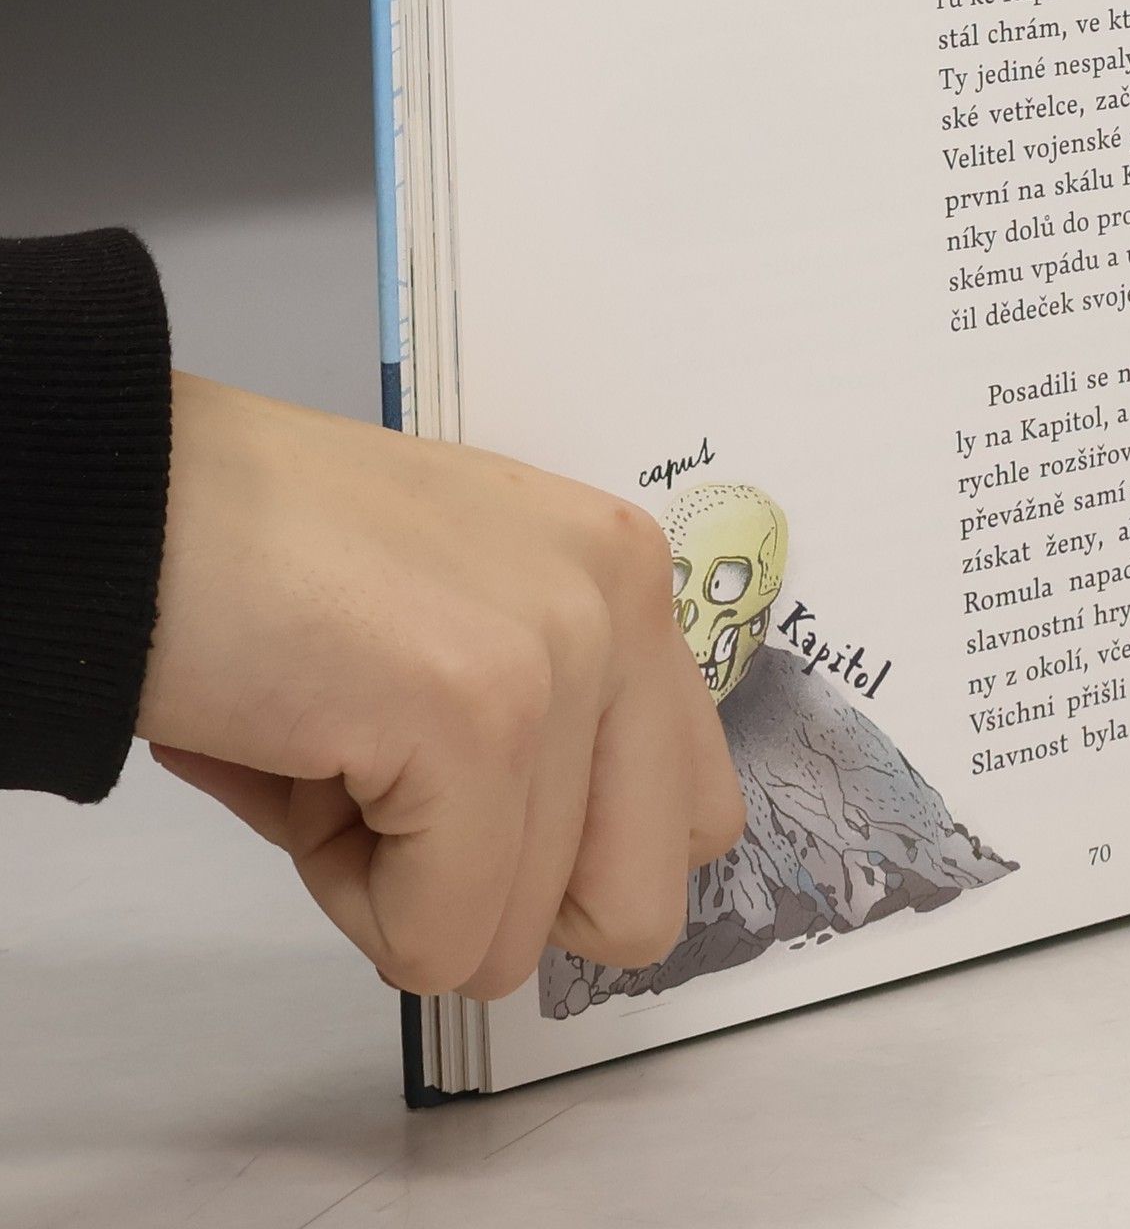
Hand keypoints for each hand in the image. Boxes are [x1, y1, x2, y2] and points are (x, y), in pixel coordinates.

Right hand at [138, 374, 743, 999]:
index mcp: (628, 580)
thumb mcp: (455, 635)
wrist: (128, 500)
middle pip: (642, 901)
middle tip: (395, 798)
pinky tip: (302, 772)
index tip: (459, 804)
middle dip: (503, 898)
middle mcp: (624, 602)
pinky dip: (351, 900)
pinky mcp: (479, 714)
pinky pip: (441, 938)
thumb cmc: (266, 571)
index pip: (693, 813)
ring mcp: (561, 656)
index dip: (565, 858)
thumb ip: (549, 739)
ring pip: (518, 935)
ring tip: (326, 749)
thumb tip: (555, 897)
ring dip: (397, 885)